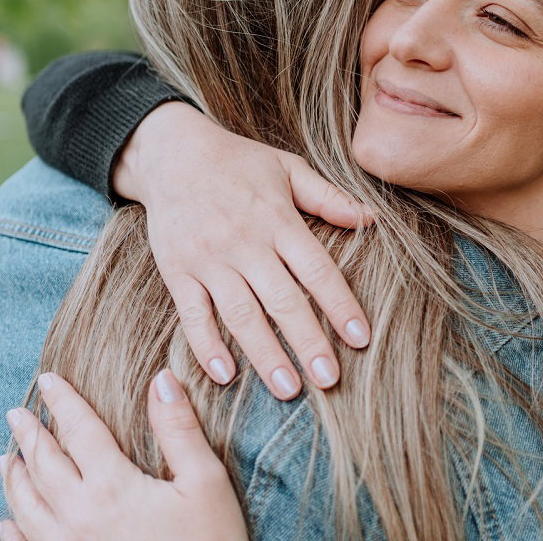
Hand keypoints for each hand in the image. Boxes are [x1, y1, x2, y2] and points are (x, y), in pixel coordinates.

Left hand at [0, 371, 247, 540]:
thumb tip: (162, 379)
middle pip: (43, 466)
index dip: (63, 402)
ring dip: (14, 478)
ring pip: (26, 507)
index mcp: (112, 487)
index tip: (47, 380)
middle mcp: (78, 517)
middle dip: (29, 435)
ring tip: (6, 457)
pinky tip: (7, 521)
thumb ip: (179, 430)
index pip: (79, 431)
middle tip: (16, 413)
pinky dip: (13, 530)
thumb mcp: (205, 482)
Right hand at [115, 101, 372, 397]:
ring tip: (288, 389)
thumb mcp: (288, 168)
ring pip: (240, 315)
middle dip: (307, 342)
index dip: (340, 304)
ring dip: (264, 354)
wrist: (171, 152)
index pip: (316, 269)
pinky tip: (225, 375)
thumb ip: (328, 198)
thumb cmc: (239, 163)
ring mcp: (209, 259)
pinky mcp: (178, 271)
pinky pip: (192, 315)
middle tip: (329, 379)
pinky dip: (206, 346)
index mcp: (278, 219)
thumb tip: (372, 219)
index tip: (360, 338)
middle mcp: (245, 242)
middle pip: (282, 300)